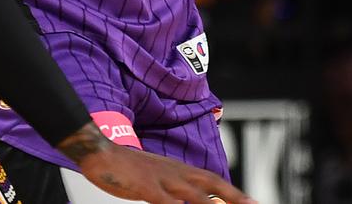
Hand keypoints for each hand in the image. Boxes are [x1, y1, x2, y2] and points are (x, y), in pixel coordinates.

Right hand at [59, 122, 256, 203]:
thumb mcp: (153, 180)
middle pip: (211, 184)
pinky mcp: (145, 188)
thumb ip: (171, 190)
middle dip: (234, 197)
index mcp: (177, 170)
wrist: (100, 151)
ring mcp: (161, 180)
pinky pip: (165, 201)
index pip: (211, 181)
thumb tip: (184, 202)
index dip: (231, 191)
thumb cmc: (126, 169)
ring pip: (193, 195)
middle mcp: (175, 172)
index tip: (251, 202)